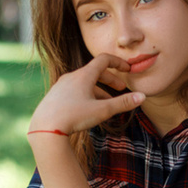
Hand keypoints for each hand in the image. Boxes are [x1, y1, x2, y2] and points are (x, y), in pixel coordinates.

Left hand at [28, 53, 145, 135]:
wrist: (45, 128)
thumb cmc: (74, 116)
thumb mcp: (102, 110)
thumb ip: (123, 103)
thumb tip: (142, 97)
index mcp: (84, 75)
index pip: (104, 60)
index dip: (118, 63)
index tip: (127, 69)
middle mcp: (71, 77)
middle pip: (94, 72)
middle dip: (109, 79)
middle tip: (120, 89)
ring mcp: (61, 86)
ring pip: (84, 83)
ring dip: (98, 90)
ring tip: (106, 104)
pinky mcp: (54, 96)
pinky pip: (73, 91)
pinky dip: (85, 95)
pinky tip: (87, 110)